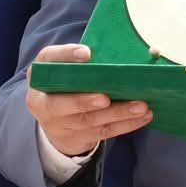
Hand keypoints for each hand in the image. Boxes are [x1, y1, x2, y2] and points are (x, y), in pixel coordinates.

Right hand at [28, 44, 151, 155]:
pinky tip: (144, 116)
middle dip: (84, 101)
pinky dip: (127, 124)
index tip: (87, 53)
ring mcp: (61, 124)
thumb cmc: (67, 84)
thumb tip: (117, 49)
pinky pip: (104, 131)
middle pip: (62, 104)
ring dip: (117, 113)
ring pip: (90, 121)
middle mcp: (44, 103)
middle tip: (105, 98)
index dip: (66, 56)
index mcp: (40, 76)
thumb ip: (81, 60)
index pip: (48, 60)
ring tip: (141, 106)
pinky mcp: (80, 137)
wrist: (55, 121)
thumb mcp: (64, 69)